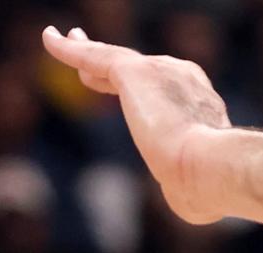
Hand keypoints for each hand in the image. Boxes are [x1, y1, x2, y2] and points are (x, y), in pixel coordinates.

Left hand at [41, 26, 231, 223]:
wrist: (212, 168)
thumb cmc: (209, 188)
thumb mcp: (197, 187)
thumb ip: (185, 186)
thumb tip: (186, 202)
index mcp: (204, 106)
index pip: (167, 92)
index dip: (146, 92)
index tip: (129, 94)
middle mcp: (185, 79)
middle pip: (141, 70)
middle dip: (115, 66)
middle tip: (90, 64)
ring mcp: (160, 71)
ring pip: (114, 59)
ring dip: (87, 51)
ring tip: (63, 42)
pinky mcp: (134, 71)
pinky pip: (93, 56)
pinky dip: (69, 50)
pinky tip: (50, 40)